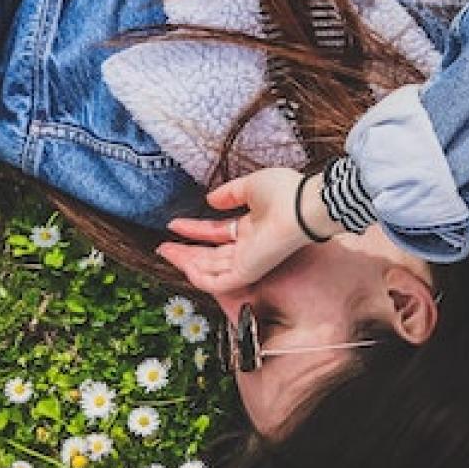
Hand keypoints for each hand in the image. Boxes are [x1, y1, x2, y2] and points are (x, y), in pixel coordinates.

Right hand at [155, 166, 316, 292]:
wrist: (304, 206)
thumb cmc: (287, 193)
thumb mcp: (251, 186)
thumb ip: (230, 194)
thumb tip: (210, 200)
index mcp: (252, 228)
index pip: (217, 233)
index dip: (195, 229)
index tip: (174, 224)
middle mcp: (248, 247)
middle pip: (210, 254)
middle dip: (186, 250)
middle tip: (164, 246)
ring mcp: (247, 261)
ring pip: (210, 268)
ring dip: (186, 261)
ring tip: (166, 251)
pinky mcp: (247, 271)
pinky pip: (217, 281)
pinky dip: (199, 276)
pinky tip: (183, 266)